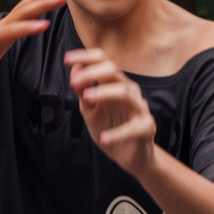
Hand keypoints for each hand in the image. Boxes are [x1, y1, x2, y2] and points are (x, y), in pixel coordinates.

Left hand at [65, 46, 154, 171]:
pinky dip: (118, 133)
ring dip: (105, 93)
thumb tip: (74, 67)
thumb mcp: (89, 109)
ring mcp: (139, 108)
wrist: (128, 156)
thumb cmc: (110, 128)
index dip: (86, 57)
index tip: (66, 59)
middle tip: (74, 82)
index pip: (103, 62)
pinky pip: (134, 127)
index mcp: (114, 84)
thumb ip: (82, 90)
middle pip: (114, 72)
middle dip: (93, 73)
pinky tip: (104, 138)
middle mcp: (129, 91)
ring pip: (126, 93)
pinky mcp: (147, 127)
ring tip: (86, 99)